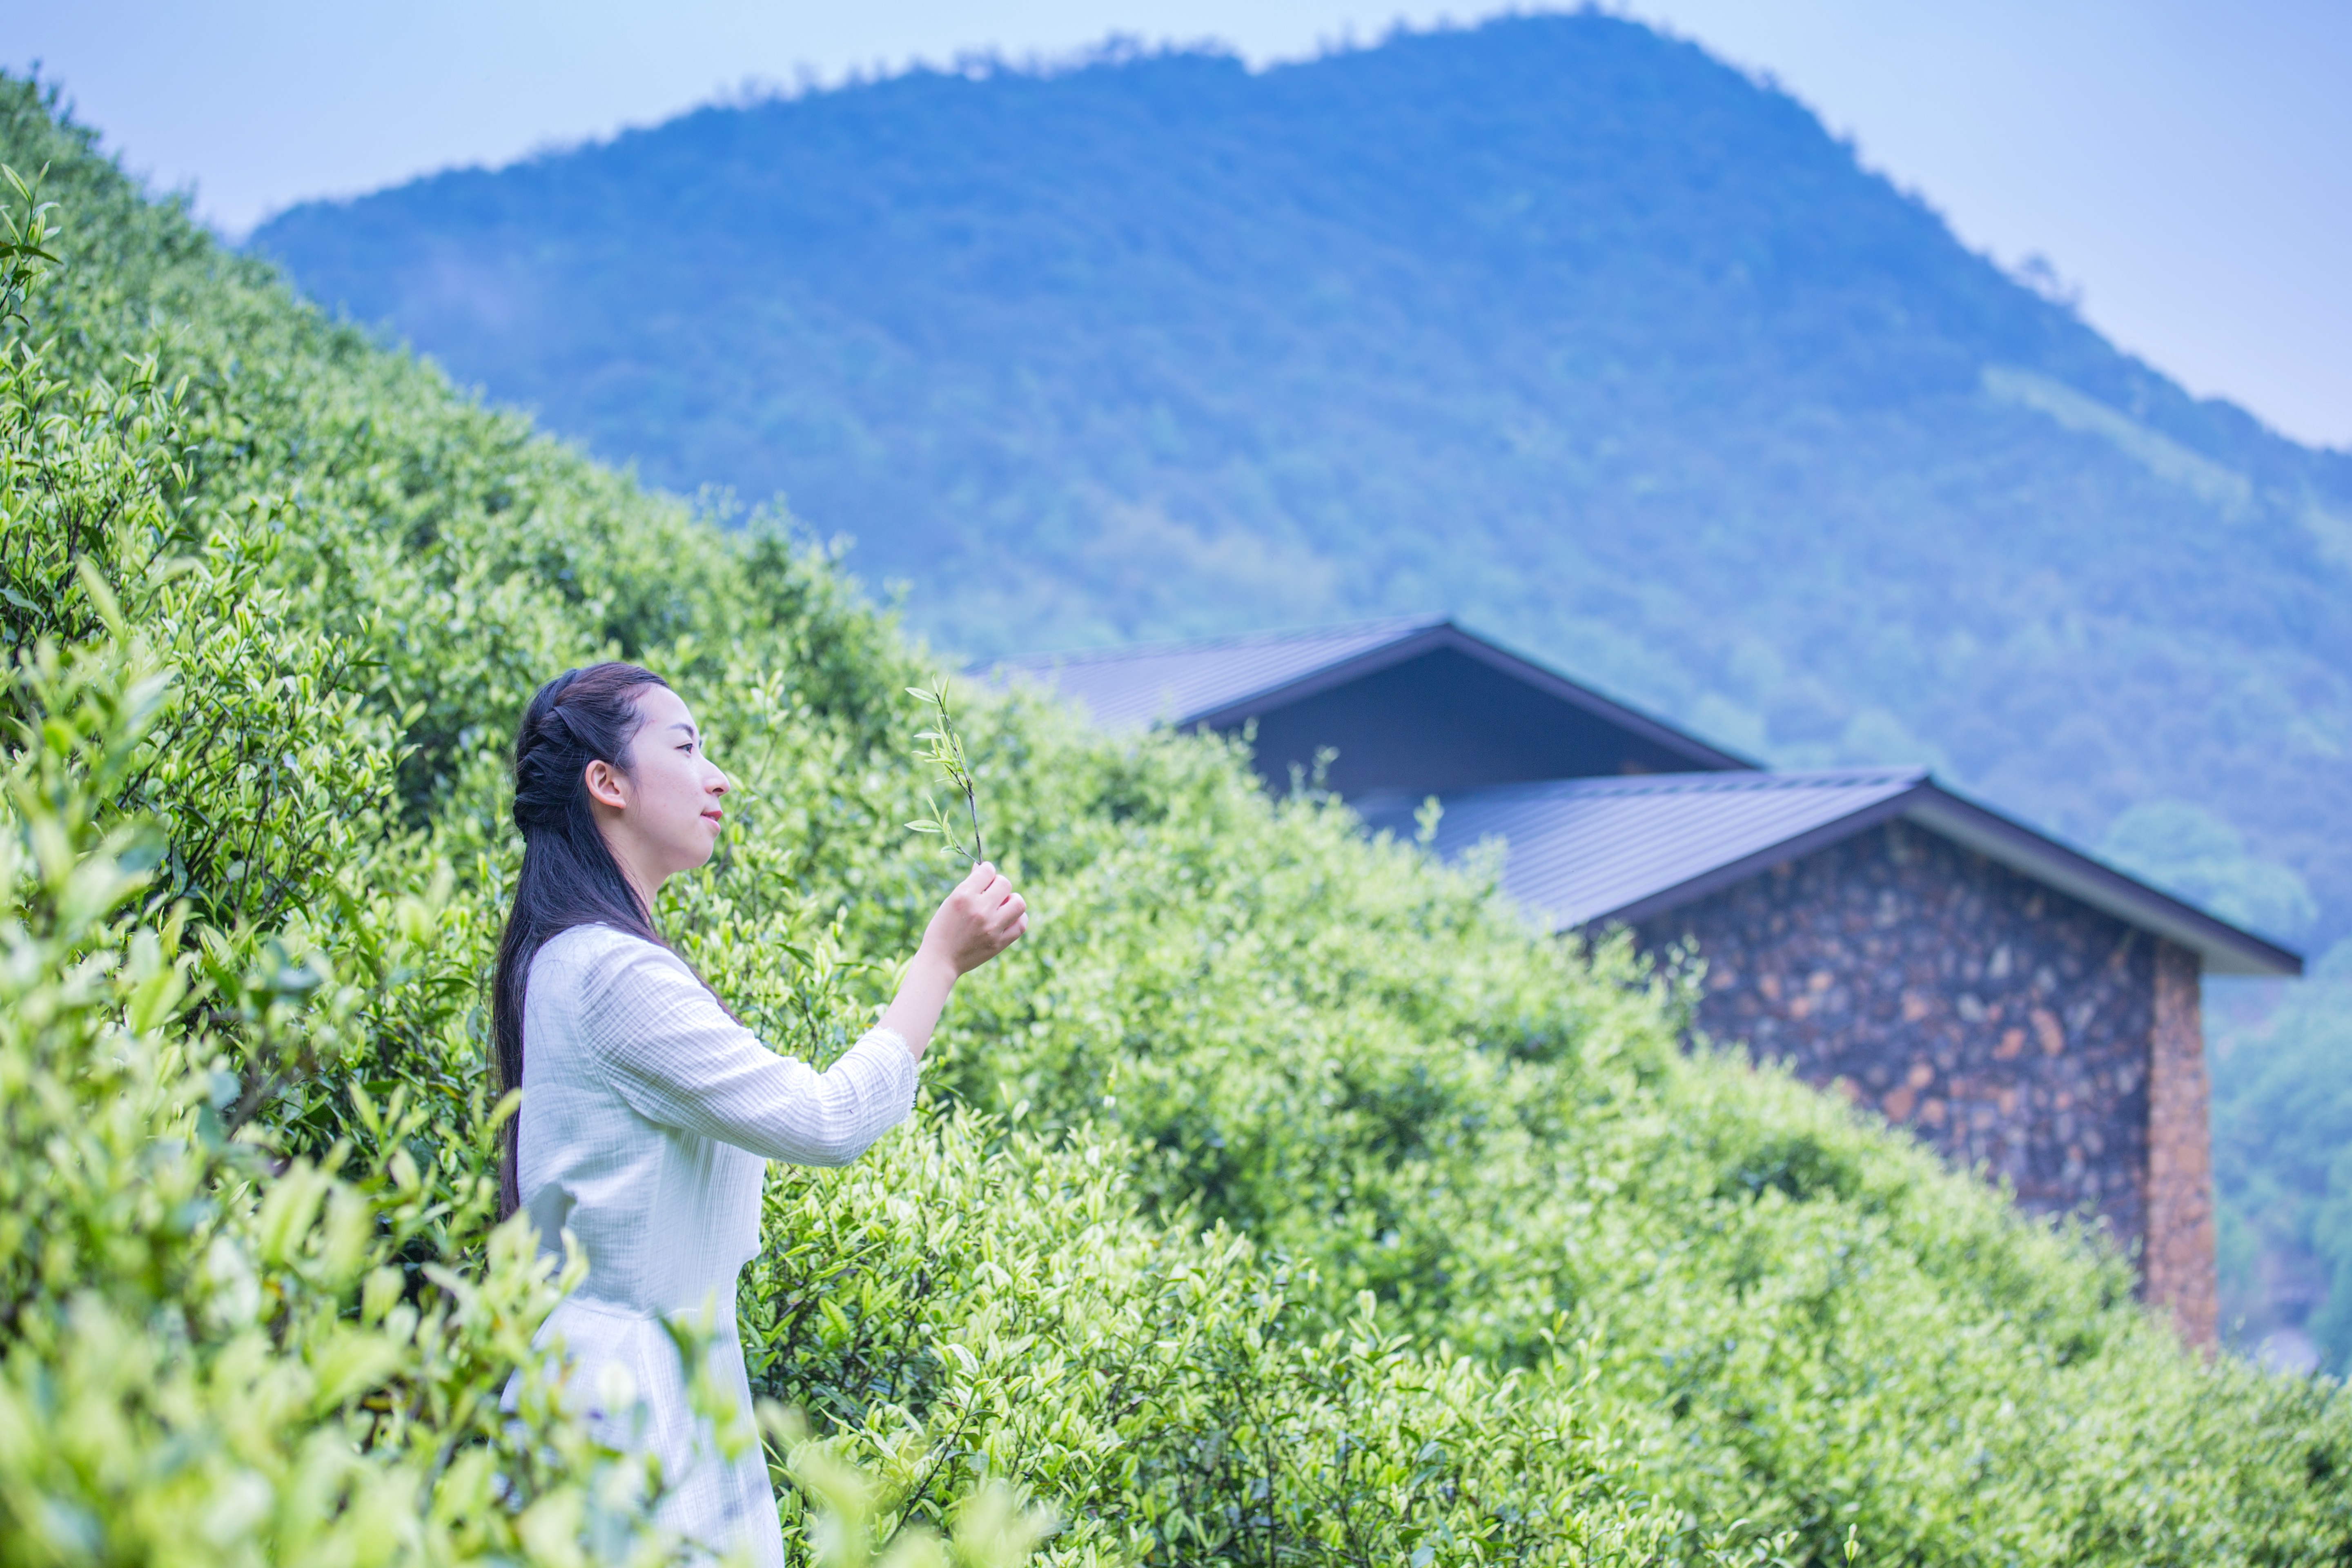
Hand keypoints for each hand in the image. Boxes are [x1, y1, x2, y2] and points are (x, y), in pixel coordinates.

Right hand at [920, 861, 1027, 976]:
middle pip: (1005, 883)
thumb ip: (969, 884)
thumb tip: (982, 867)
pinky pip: (1021, 925)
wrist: (940, 960)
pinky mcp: (999, 943)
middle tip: (991, 895)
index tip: (985, 878)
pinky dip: (1018, 919)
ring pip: (1018, 902)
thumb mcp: (950, 902)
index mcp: (963, 896)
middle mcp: (979, 909)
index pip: (988, 870)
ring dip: (1012, 901)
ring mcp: (991, 927)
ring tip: (1002, 907)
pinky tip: (1008, 919)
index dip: (987, 871)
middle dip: (999, 886)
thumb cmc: (943, 928)